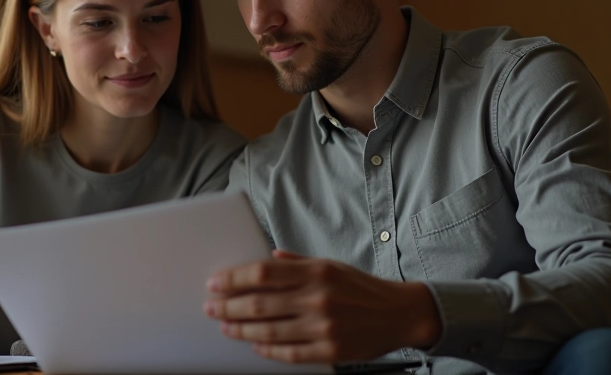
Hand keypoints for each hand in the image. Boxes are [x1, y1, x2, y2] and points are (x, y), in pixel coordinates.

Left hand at [203, 250, 440, 363]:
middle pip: (260, 303)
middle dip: (229, 306)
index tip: (215, 283)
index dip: (233, 278)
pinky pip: (290, 353)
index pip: (262, 273)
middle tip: (211, 307)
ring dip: (241, 330)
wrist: (400, 313)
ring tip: (225, 327)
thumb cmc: (361, 288)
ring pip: (270, 331)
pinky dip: (268, 350)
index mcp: (316, 272)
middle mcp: (318, 298)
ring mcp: (324, 327)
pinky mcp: (330, 351)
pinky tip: (254, 346)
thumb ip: (296, 262)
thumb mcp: (330, 265)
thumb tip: (266, 258)